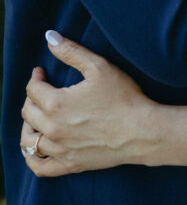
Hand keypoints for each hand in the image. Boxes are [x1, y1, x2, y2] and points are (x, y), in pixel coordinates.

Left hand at [20, 32, 153, 176]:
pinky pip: (39, 167)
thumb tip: (49, 37)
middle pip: (27, 112)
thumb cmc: (123, 97)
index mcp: (56, 104)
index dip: (36, 77)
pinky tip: (36, 147)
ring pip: (28, 140)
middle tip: (42, 90)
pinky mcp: (69, 165)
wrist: (142, 131)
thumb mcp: (99, 67)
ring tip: (37, 116)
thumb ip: (71, 51)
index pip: (33, 89)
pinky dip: (31, 157)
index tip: (42, 72)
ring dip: (28, 125)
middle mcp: (52, 129)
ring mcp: (59, 150)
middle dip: (31, 98)